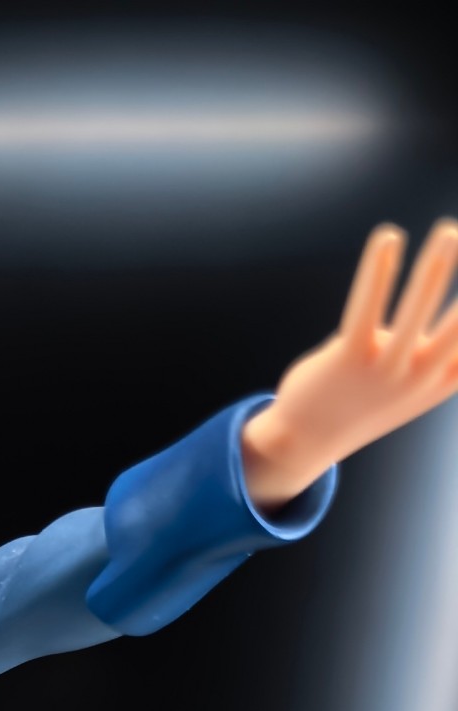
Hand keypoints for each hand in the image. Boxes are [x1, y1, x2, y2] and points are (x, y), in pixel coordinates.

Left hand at [241, 220, 457, 510]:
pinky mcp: (349, 358)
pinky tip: (388, 238)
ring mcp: (384, 371)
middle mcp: (418, 379)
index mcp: (440, 382)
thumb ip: (437, 355)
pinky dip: (379, 270)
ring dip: (434, 269)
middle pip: (456, 328)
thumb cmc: (364, 400)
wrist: (306, 441)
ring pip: (415, 312)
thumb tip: (441, 299)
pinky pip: (367, 305)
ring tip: (448, 232)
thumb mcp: (410, 385)